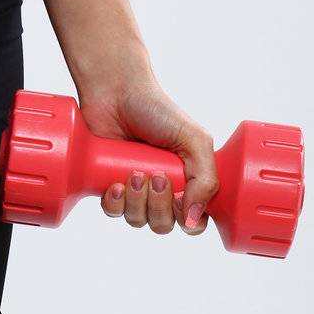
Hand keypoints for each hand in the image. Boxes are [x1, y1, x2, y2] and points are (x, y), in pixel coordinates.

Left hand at [78, 73, 218, 237]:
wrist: (115, 89)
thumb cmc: (156, 108)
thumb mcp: (194, 138)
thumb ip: (206, 179)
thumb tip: (193, 220)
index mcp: (187, 180)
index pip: (195, 221)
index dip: (188, 219)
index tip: (179, 196)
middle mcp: (162, 188)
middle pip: (164, 224)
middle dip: (159, 205)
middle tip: (154, 175)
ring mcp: (134, 187)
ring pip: (138, 220)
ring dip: (136, 201)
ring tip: (134, 172)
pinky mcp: (107, 183)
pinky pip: (113, 211)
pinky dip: (114, 202)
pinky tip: (114, 183)